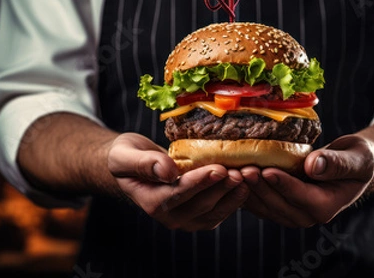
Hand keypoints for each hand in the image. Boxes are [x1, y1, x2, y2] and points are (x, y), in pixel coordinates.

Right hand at [108, 133, 248, 230]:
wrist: (134, 165)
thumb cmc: (127, 157)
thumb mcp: (124, 155)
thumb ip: (143, 163)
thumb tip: (167, 171)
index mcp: (151, 201)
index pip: (179, 194)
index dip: (200, 182)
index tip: (218, 169)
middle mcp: (170, 216)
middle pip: (202, 204)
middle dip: (223, 187)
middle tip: (241, 171)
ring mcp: (186, 218)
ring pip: (215, 211)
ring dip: (234, 195)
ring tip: (249, 176)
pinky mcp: (200, 215)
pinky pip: (220, 211)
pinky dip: (235, 199)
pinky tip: (248, 182)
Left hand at [240, 135, 373, 227]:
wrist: (354, 166)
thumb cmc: (360, 159)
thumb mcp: (357, 158)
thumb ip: (337, 163)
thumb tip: (313, 166)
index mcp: (327, 207)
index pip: (301, 196)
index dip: (283, 184)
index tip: (266, 170)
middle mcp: (309, 215)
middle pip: (278, 204)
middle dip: (259, 187)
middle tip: (242, 169)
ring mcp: (293, 213)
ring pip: (265, 206)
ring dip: (248, 190)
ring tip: (233, 171)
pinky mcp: (281, 206)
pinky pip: (260, 202)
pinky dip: (246, 190)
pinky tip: (233, 175)